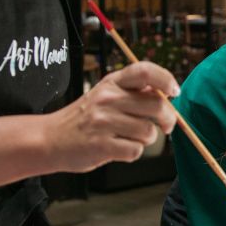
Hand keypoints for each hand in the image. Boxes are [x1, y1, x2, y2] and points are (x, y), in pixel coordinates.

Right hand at [45, 61, 179, 173]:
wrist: (50, 139)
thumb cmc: (85, 118)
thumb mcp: (106, 94)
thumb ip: (133, 92)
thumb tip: (169, 97)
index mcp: (112, 83)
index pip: (145, 71)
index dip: (166, 80)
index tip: (174, 92)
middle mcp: (108, 99)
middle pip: (157, 106)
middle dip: (168, 120)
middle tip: (165, 126)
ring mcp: (104, 122)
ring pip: (149, 132)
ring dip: (146, 139)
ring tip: (128, 137)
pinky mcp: (101, 145)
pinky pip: (135, 151)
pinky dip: (132, 153)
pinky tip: (118, 148)